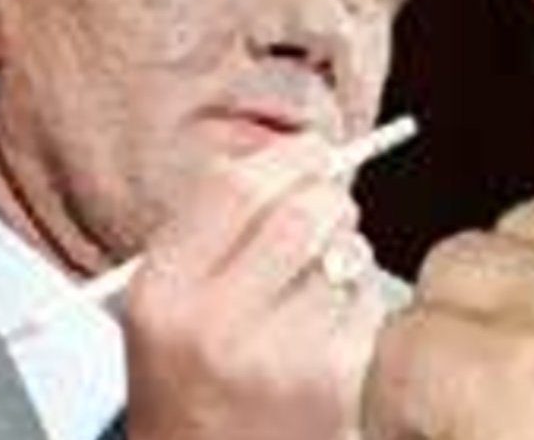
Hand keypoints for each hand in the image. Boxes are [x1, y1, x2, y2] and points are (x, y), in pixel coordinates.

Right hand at [123, 134, 384, 439]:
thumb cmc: (196, 383)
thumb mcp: (169, 307)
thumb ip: (217, 229)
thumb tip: (300, 153)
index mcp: (161, 292)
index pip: (235, 185)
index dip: (285, 157)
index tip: (310, 151)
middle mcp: (215, 324)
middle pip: (304, 210)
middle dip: (329, 199)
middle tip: (330, 212)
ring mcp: (280, 356)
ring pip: (348, 255)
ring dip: (348, 256)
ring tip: (319, 291)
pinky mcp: (336, 382)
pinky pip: (372, 303)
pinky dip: (364, 304)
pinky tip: (335, 333)